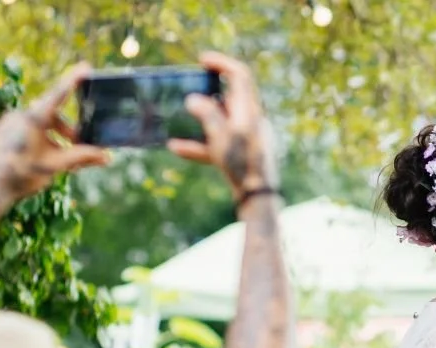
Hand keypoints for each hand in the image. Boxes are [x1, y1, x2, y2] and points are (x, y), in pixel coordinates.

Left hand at [0, 64, 109, 201]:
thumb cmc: (21, 176)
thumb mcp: (55, 166)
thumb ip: (80, 157)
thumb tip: (106, 156)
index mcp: (32, 118)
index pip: (59, 94)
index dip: (74, 81)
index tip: (86, 67)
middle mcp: (18, 115)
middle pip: (51, 115)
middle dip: (67, 131)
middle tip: (78, 146)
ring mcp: (7, 123)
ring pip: (38, 125)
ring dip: (54, 139)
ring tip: (60, 160)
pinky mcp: (0, 133)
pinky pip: (24, 131)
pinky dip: (39, 141)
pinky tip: (41, 161)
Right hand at [167, 52, 277, 200]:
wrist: (258, 199)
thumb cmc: (243, 165)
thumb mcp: (221, 137)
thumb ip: (207, 115)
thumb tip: (193, 99)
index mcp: (249, 111)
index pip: (240, 76)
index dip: (222, 64)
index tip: (202, 60)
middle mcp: (250, 121)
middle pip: (229, 98)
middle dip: (206, 93)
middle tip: (188, 89)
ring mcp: (246, 138)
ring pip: (221, 121)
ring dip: (199, 120)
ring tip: (177, 120)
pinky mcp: (241, 154)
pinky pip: (218, 143)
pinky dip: (199, 144)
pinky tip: (177, 147)